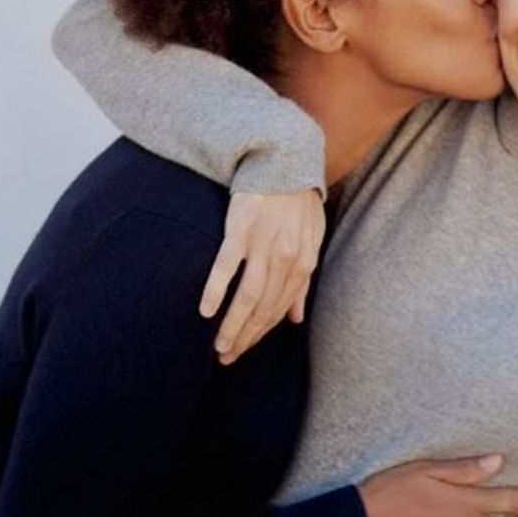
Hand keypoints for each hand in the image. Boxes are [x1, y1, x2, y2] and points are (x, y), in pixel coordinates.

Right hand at [200, 190, 325, 364]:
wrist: (283, 158)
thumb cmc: (297, 202)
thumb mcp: (311, 241)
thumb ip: (302, 281)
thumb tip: (296, 318)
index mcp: (303, 263)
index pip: (278, 309)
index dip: (260, 334)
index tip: (243, 350)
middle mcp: (285, 258)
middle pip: (263, 309)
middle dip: (245, 338)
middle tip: (227, 358)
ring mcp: (262, 244)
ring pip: (248, 296)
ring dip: (232, 325)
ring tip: (219, 346)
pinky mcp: (240, 229)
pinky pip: (227, 266)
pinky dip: (216, 290)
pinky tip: (206, 310)